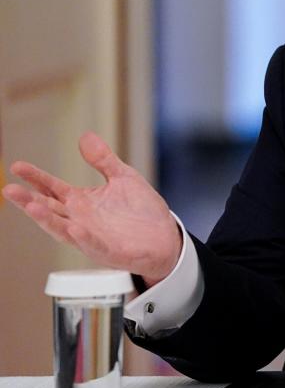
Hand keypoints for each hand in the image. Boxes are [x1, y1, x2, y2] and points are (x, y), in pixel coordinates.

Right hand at [2, 132, 181, 285]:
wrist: (165, 237)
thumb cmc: (142, 211)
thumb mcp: (123, 178)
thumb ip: (103, 160)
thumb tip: (85, 136)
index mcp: (83, 202)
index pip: (53, 188)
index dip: (36, 178)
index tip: (17, 167)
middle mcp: (81, 220)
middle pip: (49, 209)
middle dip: (29, 200)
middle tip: (9, 189)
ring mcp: (92, 237)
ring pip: (63, 228)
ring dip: (46, 219)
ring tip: (31, 206)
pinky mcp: (109, 251)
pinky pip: (93, 244)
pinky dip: (83, 237)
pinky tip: (74, 227)